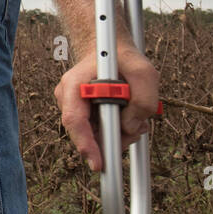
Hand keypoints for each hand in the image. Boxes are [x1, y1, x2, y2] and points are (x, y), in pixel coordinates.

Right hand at [55, 41, 157, 171]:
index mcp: (75, 84)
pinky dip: (116, 129)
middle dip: (112, 139)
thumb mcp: (145, 73)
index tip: (99, 163)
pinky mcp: (82, 113)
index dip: (86, 144)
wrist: (110, 50)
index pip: (75, 120)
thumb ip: (143, 100)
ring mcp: (73, 106)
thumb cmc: (123, 58)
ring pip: (94, 134)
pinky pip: (97, 130)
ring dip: (119, 133)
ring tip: (136, 118)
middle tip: (136, 130)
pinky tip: (128, 118)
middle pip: (84, 133)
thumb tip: (129, 127)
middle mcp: (68, 97)